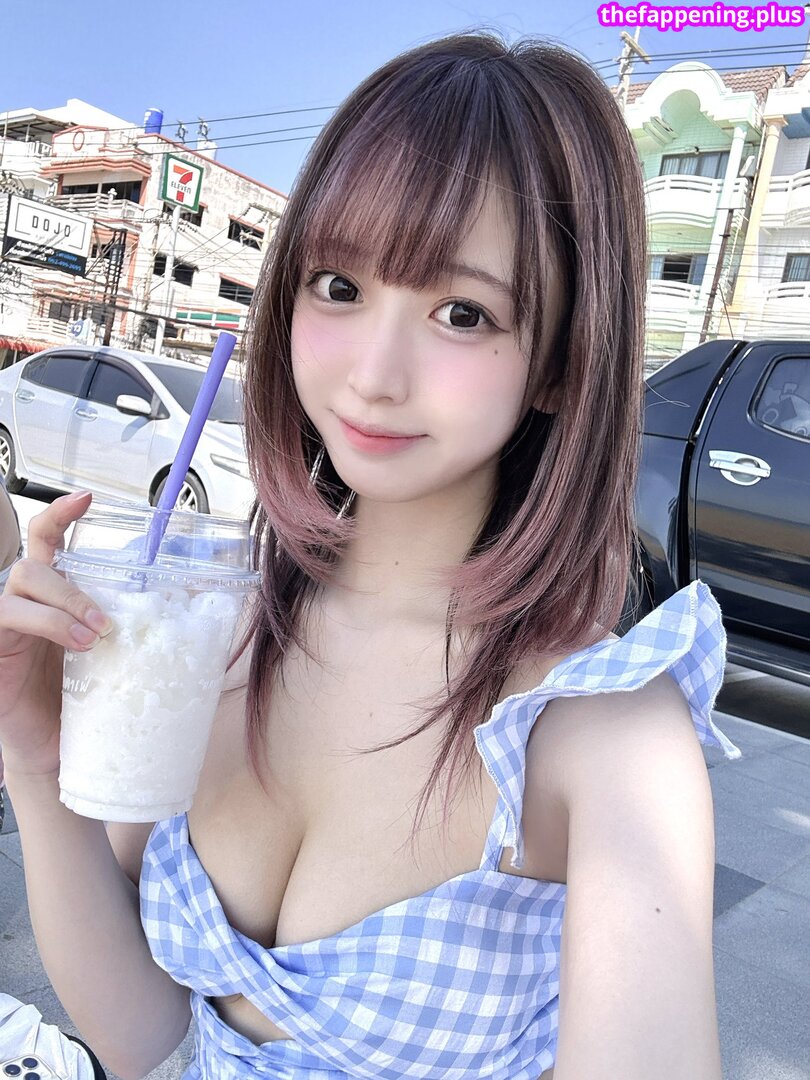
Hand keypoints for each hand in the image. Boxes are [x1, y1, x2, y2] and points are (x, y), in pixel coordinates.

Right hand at [0, 492, 111, 776]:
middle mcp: (28, 602)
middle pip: (37, 557)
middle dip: (73, 580)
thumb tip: (204, 605)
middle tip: (108, 621)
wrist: (56, 750)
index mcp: (55, 596)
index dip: (61, 514)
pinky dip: (48, 623)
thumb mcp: (117, 656)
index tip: (86, 498)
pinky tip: (76, 644)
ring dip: (67, 601)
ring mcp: (8, 623)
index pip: (49, 540)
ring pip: (24, 579)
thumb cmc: (86, 700)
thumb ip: (139, 627)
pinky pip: (10, 615)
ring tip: (97, 635)